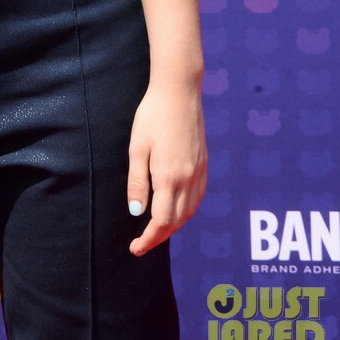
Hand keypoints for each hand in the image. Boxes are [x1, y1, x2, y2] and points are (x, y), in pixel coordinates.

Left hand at [126, 81, 206, 255]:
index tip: (135, 248)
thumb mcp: (137, 148)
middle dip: (159, 236)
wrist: (179, 91)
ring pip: (189, 212)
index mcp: (169, 177)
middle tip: (141, 243)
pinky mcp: (204, 163)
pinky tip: (177, 209)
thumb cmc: (152, 116)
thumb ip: (137, 182)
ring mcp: (199, 171)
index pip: (161, 222)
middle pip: (176, 221)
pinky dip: (187, 210)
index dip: (148, 239)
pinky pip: (198, 197)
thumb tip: (136, 213)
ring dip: (174, 225)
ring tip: (156, 230)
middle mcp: (188, 178)